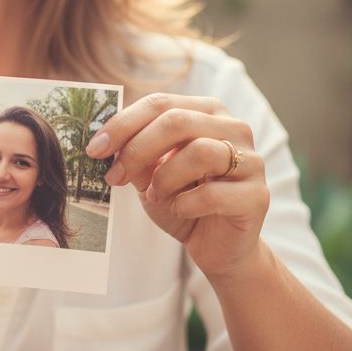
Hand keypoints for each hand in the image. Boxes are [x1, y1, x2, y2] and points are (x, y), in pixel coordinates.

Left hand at [86, 93, 268, 281]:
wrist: (218, 247)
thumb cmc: (183, 202)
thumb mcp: (150, 174)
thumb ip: (134, 153)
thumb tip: (103, 140)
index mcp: (206, 112)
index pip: (160, 104)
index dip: (123, 124)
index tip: (94, 148)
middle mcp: (233, 128)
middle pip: (177, 121)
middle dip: (136, 149)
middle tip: (114, 176)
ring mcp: (251, 160)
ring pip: (198, 152)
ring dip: (164, 178)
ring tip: (155, 195)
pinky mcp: (257, 196)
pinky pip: (212, 193)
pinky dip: (185, 203)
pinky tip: (180, 209)